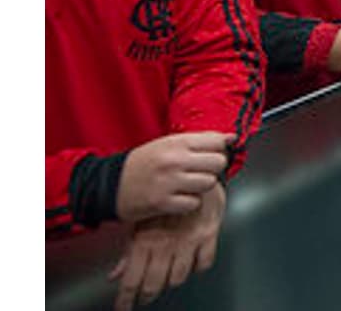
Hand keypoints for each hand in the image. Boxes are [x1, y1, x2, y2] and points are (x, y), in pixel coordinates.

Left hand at [110, 183, 225, 310]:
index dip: (126, 299)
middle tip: (145, 298)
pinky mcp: (208, 234)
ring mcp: (187, 240)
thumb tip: (115, 274)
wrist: (190, 169)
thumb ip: (129, 252)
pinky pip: (204, 263)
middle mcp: (165, 243)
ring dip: (173, 280)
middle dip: (147, 295)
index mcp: (144, 240)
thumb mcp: (139, 221)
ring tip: (168, 278)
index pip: (132, 279)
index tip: (124, 308)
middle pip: (155, 283)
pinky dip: (198, 266)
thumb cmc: (162, 194)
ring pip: (179, 277)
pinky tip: (193, 262)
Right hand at [116, 132, 231, 222]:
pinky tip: (178, 198)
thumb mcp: (168, 144)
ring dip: (202, 187)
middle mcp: (174, 160)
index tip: (210, 155)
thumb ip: (200, 140)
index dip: (218, 150)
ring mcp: (169, 182)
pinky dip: (189, 203)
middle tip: (200, 173)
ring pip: (208, 183)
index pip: (217, 142)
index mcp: (176, 142)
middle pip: (218, 163)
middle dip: (213, 169)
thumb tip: (231, 138)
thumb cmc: (142, 163)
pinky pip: (193, 203)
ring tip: (188, 186)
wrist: (109, 184)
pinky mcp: (163, 202)